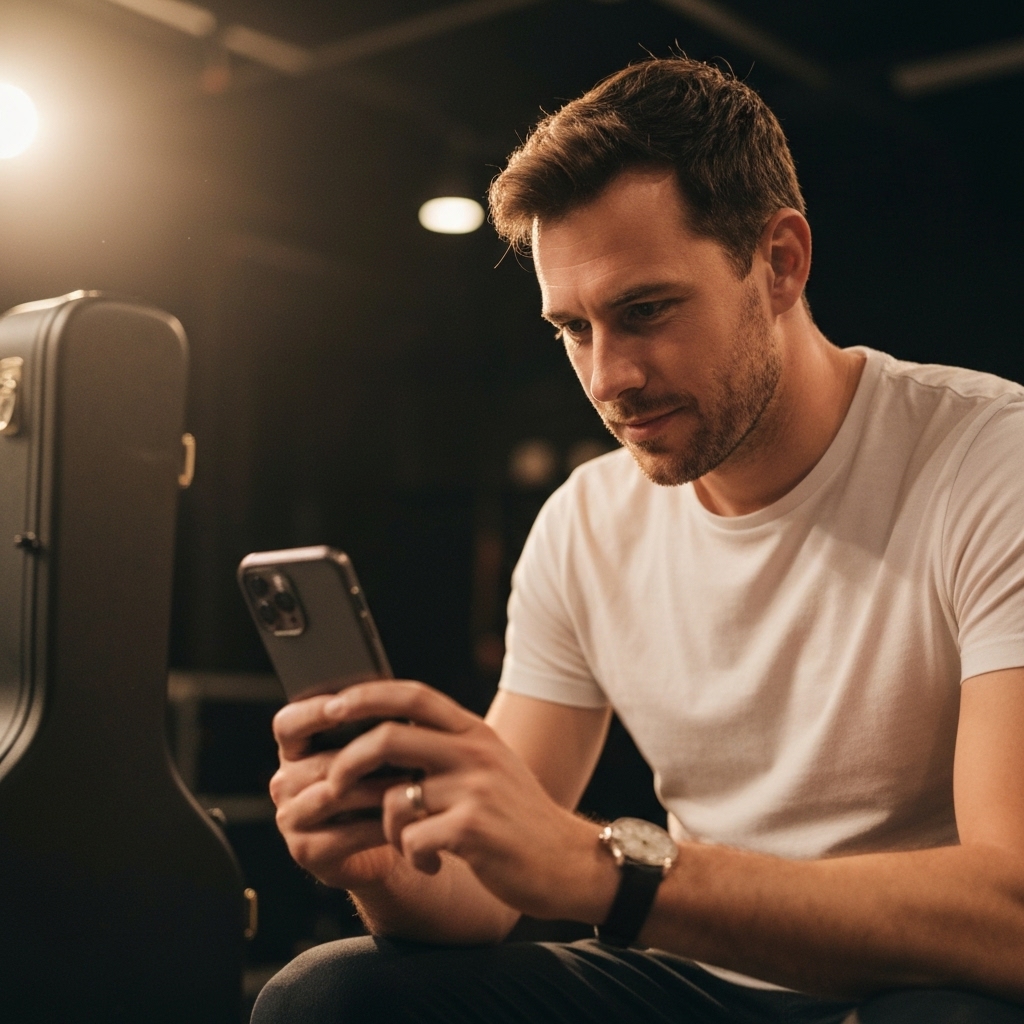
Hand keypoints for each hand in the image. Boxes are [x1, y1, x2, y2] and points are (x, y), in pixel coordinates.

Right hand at [270, 693, 401, 889]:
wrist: (387, 846)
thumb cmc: (384, 787)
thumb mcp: (376, 751)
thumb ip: (372, 725)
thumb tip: (389, 694)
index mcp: (296, 749)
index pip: (288, 723)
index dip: (311, 713)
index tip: (340, 707)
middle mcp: (285, 782)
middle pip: (321, 762)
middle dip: (368, 757)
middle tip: (407, 750)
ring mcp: (290, 818)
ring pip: (334, 794)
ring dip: (379, 789)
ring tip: (415, 783)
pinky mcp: (304, 852)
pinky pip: (345, 833)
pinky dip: (380, 825)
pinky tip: (405, 818)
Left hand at [317, 680, 618, 922]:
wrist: (569, 862)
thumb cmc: (517, 818)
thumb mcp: (488, 767)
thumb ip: (446, 748)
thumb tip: (381, 738)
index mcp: (474, 732)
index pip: (414, 695)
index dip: (367, 696)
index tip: (331, 706)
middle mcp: (474, 752)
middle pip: (389, 738)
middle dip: (348, 763)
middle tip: (332, 786)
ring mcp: (475, 789)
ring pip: (395, 799)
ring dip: (389, 829)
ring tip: (409, 843)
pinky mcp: (474, 829)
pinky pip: (412, 839)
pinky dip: (413, 856)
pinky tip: (433, 864)